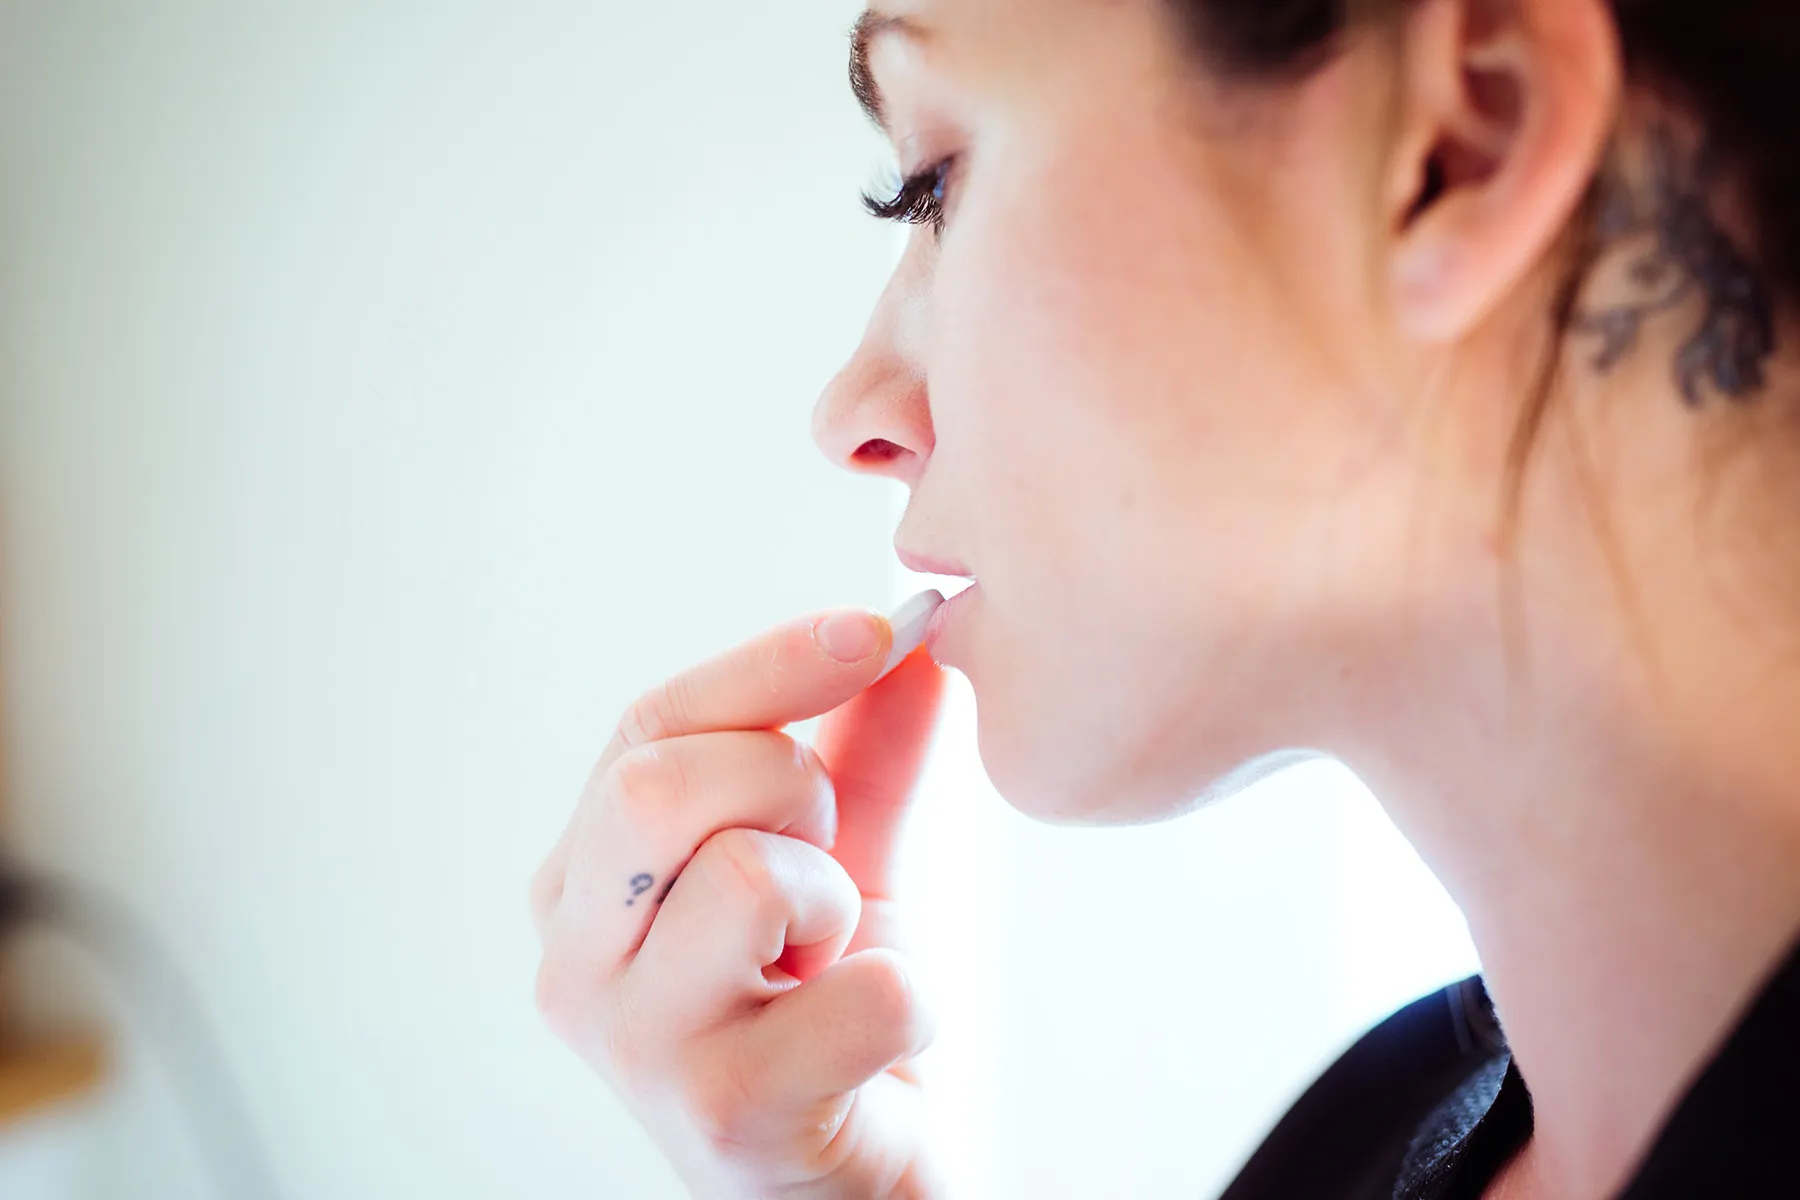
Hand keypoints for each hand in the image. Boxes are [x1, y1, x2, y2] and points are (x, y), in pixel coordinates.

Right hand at [531, 608, 949, 1198]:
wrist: (862, 1171)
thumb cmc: (829, 1011)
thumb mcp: (840, 856)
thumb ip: (863, 748)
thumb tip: (915, 634)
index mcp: (583, 884)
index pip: (648, 727)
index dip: (770, 665)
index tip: (879, 629)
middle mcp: (575, 962)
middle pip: (659, 786)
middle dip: (787, 788)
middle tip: (829, 854)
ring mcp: (636, 1047)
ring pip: (748, 878)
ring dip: (839, 901)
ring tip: (832, 957)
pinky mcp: (719, 1117)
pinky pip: (855, 993)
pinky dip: (905, 996)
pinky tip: (877, 1032)